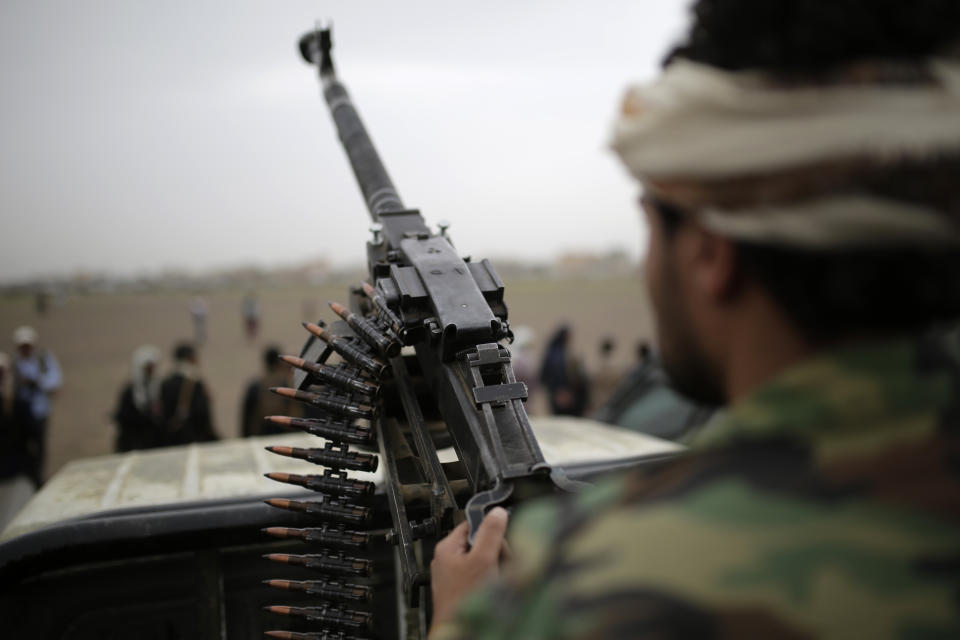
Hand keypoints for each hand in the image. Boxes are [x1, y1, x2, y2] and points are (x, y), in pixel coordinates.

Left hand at [430, 507, 508, 627]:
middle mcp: (447, 559)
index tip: (499, 543)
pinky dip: (489, 581)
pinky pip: (479, 576)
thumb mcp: (483, 560)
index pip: (473, 524)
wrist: (458, 631)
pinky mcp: (459, 589)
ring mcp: (453, 575)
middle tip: (499, 566)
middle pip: (480, 543)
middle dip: (495, 553)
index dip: (490, 532)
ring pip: (482, 561)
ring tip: (496, 581)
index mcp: (447, 546)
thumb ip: (491, 533)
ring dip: (494, 568)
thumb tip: (497, 512)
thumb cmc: (465, 599)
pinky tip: (492, 590)